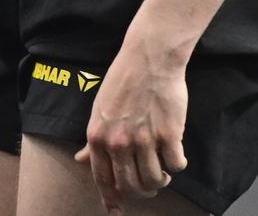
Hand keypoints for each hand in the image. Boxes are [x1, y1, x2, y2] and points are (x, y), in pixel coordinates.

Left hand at [74, 37, 189, 213]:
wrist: (150, 57)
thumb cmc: (123, 80)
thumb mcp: (99, 108)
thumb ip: (93, 138)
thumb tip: (80, 158)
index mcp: (98, 136)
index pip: (102, 179)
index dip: (111, 198)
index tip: (116, 211)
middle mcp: (119, 142)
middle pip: (130, 186)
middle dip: (142, 192)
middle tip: (150, 185)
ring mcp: (144, 139)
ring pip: (154, 180)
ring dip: (161, 180)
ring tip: (163, 170)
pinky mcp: (169, 134)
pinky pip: (176, 165)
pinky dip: (177, 165)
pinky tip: (176, 155)